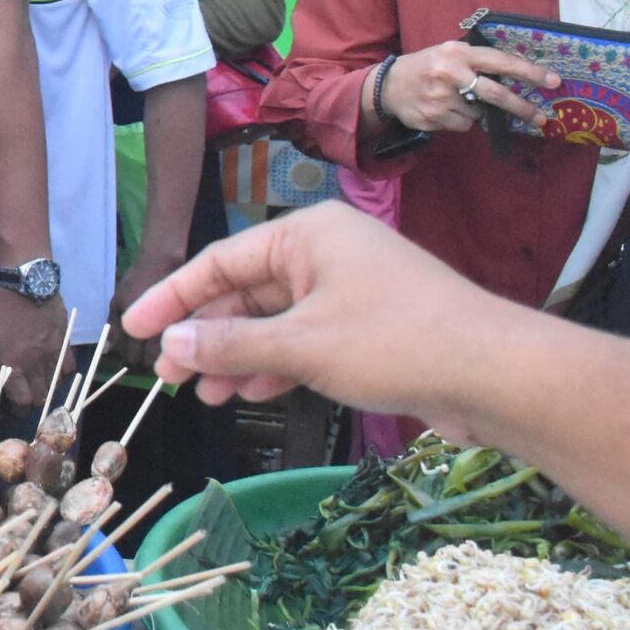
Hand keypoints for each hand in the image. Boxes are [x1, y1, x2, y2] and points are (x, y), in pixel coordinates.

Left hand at [0, 283, 68, 406]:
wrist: (22, 279)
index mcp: (12, 365)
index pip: (22, 401)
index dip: (19, 410)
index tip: (15, 409)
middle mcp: (35, 363)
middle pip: (43, 397)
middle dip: (35, 403)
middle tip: (28, 399)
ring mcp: (52, 351)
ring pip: (58, 384)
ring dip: (50, 390)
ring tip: (42, 389)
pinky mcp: (64, 339)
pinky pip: (69, 365)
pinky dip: (64, 373)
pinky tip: (57, 373)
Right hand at [119, 201, 518, 442]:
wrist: (496, 373)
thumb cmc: (397, 342)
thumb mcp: (303, 345)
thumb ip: (232, 344)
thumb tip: (173, 343)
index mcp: (307, 234)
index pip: (219, 261)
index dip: (172, 298)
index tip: (133, 330)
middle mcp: (326, 252)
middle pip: (245, 291)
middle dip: (205, 335)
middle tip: (167, 375)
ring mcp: (350, 289)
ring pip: (274, 320)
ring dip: (238, 357)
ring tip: (206, 395)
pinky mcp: (370, 326)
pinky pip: (305, 339)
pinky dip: (276, 365)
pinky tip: (252, 394)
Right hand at [377, 40, 558, 134]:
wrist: (387, 86)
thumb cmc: (426, 67)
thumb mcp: (449, 54)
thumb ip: (477, 63)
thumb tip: (516, 79)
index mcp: (458, 53)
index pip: (501, 62)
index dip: (529, 72)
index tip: (553, 81)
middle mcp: (449, 74)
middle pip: (496, 94)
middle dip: (521, 108)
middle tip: (540, 118)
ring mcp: (440, 98)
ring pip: (478, 114)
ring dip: (477, 112)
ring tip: (457, 102)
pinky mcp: (433, 117)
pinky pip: (462, 125)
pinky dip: (460, 121)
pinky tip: (445, 111)